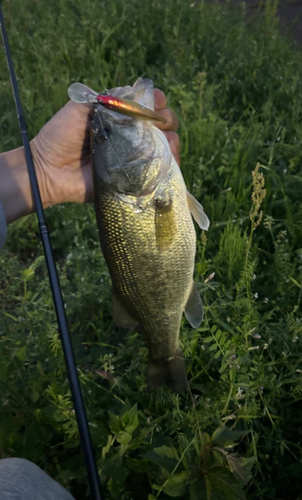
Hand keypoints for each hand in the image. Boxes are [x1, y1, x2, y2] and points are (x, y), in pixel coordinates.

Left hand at [31, 89, 179, 207]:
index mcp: (121, 116)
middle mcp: (131, 136)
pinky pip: (160, 173)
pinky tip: (168, 160)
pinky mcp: (135, 179)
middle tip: (157, 126)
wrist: (50, 170)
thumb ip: (107, 98)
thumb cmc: (61, 136)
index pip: (148, 104)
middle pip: (163, 124)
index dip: (156, 100)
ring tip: (165, 144)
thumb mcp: (80, 108)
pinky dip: (171, 165)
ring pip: (167, 147)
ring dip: (171, 141)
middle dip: (167, 120)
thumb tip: (136, 93)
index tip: (154, 102)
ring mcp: (135, 158)